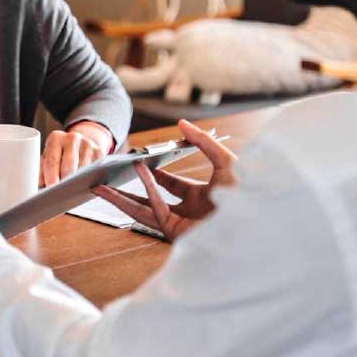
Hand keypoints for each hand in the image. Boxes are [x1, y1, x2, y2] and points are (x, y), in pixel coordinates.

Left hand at [40, 121, 112, 186]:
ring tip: (71, 190)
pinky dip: (88, 180)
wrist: (79, 144)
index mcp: (55, 138)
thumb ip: (40, 171)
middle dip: (64, 183)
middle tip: (61, 194)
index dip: (50, 177)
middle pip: (68, 167)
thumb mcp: (48, 159)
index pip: (52, 161)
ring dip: (77, 183)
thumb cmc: (59, 155)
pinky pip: (94, 171)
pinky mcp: (100, 152)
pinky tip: (84, 184)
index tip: (50, 189)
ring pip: (82, 171)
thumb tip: (38, 187)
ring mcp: (88, 144)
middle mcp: (72, 138)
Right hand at [92, 119, 237, 240]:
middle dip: (125, 192)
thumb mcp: (225, 161)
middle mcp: (188, 213)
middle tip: (106, 181)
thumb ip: (202, 142)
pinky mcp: (176, 233)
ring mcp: (180, 224)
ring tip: (98, 187)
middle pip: (149, 201)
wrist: (258, 222)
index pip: (171, 187)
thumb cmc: (249, 194)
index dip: (154, 175)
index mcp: (201, 198)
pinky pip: (154, 208)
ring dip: (119, 199)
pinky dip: (144, 189)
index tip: (139, 163)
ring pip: (142, 210)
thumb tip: (181, 124)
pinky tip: (136, 172)